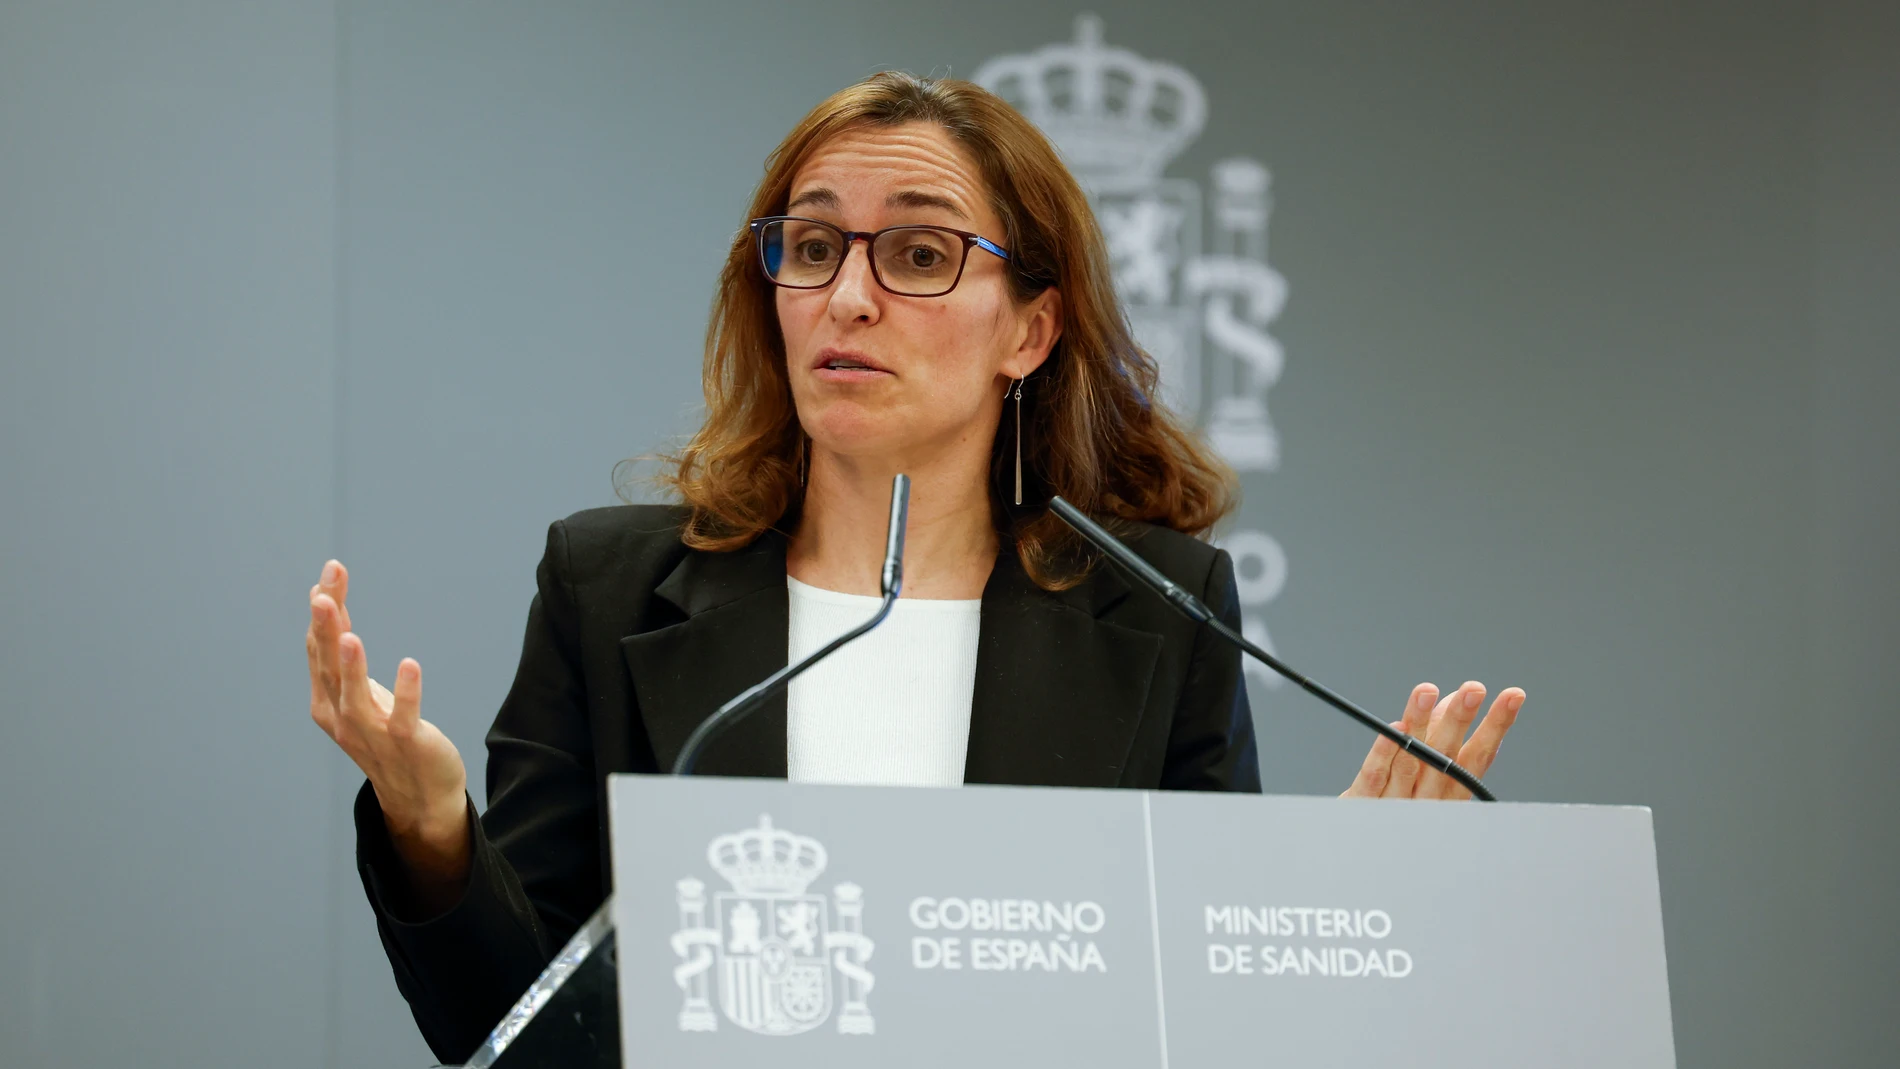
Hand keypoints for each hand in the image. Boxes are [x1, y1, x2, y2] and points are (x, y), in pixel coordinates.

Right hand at [306, 560, 471, 899]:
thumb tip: (327, 601)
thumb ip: (342, 652)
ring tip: (349, 634)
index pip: (319, 650)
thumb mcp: (360, 692)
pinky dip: (406, 692)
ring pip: (356, 697)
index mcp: (327, 702)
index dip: (323, 614)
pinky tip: (410, 664)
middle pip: (330, 668)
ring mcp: (373, 733)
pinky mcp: (407, 743)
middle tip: (324, 592)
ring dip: (352, 666)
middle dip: (327, 630)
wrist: (418, 795)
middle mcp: (342, 718)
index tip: (330, 575)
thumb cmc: (387, 735)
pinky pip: (403, 717)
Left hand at [1340, 681, 1522, 799]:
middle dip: (1461, 720)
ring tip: (1427, 691)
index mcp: (1448, 794)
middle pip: (1446, 757)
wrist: (1362, 854)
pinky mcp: (1364, 805)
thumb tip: (1449, 699)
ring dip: (1420, 723)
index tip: (1512, 696)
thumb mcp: (1423, 776)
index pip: (1477, 756)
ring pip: (1410, 760)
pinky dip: (1384, 752)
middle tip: (1473, 690)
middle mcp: (1428, 802)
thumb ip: (1436, 738)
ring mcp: (1396, 805)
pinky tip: (1393, 728)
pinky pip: (1375, 776)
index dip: (1496, 726)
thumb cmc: (1397, 808)